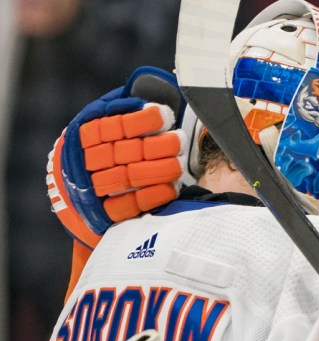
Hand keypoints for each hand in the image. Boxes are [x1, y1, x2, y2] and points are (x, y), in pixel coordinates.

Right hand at [47, 66, 186, 247]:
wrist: (75, 189)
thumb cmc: (102, 145)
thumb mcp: (104, 119)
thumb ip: (125, 105)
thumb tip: (160, 84)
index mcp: (85, 133)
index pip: (112, 126)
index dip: (139, 120)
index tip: (163, 114)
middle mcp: (85, 160)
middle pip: (124, 152)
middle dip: (156, 146)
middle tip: (179, 140)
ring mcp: (92, 188)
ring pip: (128, 178)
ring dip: (158, 170)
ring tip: (179, 163)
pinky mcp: (103, 214)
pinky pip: (128, 207)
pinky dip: (151, 196)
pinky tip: (171, 187)